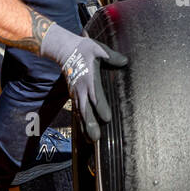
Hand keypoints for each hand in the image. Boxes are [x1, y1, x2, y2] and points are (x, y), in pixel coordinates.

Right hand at [39, 23, 127, 141]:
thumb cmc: (84, 49)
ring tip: (91, 142)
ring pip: (80, 113)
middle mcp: (81, 89)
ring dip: (85, 127)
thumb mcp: (98, 49)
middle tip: (96, 139)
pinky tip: (85, 133)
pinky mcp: (74, 95)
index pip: (95, 95)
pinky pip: (77, 110)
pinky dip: (80, 122)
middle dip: (90, 124)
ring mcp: (76, 93)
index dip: (101, 107)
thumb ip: (111, 56)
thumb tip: (125, 61)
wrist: (64, 49)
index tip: (107, 118)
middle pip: (85, 109)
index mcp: (89, 79)